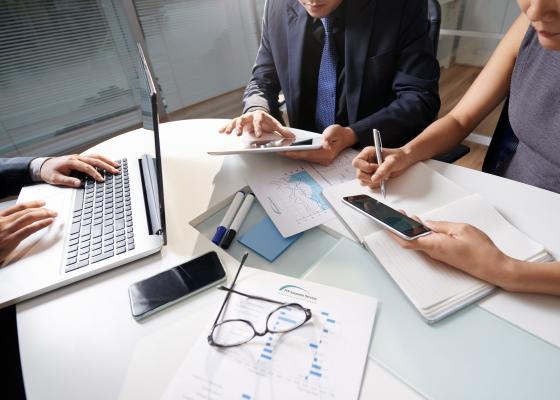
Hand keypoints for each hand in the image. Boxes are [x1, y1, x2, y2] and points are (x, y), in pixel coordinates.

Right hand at [0, 201, 56, 263]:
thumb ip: (8, 223)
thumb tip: (23, 220)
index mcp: (0, 217)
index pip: (19, 207)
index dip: (33, 203)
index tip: (42, 202)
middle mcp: (4, 221)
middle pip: (26, 211)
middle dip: (42, 210)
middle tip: (52, 210)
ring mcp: (7, 230)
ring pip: (29, 217)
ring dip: (44, 214)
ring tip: (53, 214)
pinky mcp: (11, 239)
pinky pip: (29, 229)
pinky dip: (41, 224)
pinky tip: (48, 222)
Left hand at [40, 154, 119, 187]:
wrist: (44, 165)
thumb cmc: (49, 172)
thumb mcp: (55, 178)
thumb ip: (67, 181)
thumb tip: (79, 183)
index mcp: (71, 162)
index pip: (86, 167)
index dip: (95, 173)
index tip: (101, 180)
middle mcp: (77, 157)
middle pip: (95, 160)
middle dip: (106, 166)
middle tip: (115, 172)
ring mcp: (80, 157)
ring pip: (96, 156)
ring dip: (107, 161)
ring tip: (117, 166)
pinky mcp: (81, 158)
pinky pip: (94, 157)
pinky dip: (103, 159)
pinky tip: (109, 163)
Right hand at [219, 110, 294, 137]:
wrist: (259, 115)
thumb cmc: (266, 122)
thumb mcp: (275, 125)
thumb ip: (282, 130)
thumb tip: (292, 136)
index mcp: (260, 115)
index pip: (258, 120)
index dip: (257, 127)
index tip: (257, 135)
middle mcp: (250, 116)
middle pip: (244, 119)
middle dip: (241, 127)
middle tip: (240, 134)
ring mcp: (243, 119)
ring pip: (236, 121)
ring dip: (232, 127)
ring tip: (228, 133)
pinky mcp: (238, 122)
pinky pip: (230, 124)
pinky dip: (225, 127)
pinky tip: (220, 131)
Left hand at [280, 125, 356, 165]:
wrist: (346, 137)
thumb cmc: (339, 133)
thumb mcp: (334, 131)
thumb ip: (329, 137)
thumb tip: (325, 142)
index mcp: (327, 153)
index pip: (307, 154)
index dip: (295, 153)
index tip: (285, 151)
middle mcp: (324, 159)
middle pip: (304, 157)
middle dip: (291, 154)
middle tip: (279, 151)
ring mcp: (322, 160)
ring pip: (304, 158)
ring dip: (293, 155)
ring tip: (282, 151)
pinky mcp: (319, 158)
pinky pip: (306, 156)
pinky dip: (298, 153)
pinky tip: (290, 150)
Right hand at [352, 147, 415, 187]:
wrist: (404, 161)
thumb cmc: (398, 157)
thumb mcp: (392, 161)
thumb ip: (383, 169)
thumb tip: (374, 179)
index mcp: (367, 153)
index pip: (357, 162)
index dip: (365, 167)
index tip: (376, 167)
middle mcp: (365, 162)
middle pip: (359, 174)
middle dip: (370, 177)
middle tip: (381, 174)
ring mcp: (367, 171)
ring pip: (363, 181)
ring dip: (374, 182)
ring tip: (384, 176)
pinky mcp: (371, 178)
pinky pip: (369, 185)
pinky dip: (377, 184)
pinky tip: (384, 179)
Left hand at [389, 218, 511, 286]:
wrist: (492, 267)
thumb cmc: (480, 250)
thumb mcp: (461, 228)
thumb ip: (441, 225)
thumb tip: (428, 223)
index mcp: (434, 245)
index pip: (407, 239)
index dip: (393, 232)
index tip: (385, 223)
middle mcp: (433, 252)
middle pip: (410, 240)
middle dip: (400, 227)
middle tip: (395, 215)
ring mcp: (438, 254)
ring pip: (418, 241)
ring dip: (411, 230)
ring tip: (406, 217)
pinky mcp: (443, 255)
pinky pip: (427, 244)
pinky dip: (421, 234)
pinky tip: (421, 226)